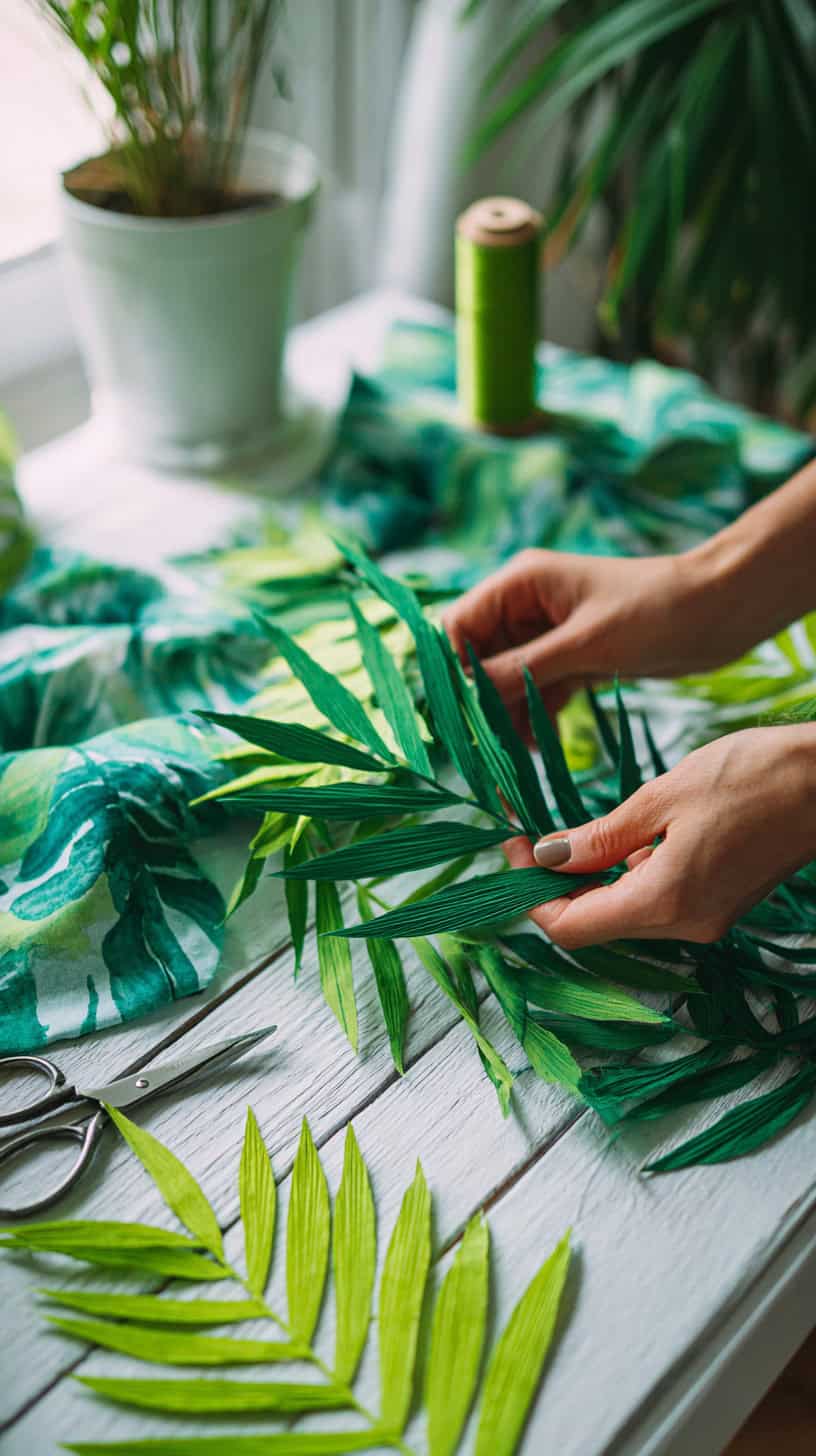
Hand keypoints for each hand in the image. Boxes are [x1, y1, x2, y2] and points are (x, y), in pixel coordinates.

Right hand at [442, 545, 765, 727]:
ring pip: (504, 683)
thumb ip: (520, 669)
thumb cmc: (656, 611)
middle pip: (476, 660)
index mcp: (520, 583)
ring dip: (505, 719)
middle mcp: (526, 606)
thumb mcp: (584, 644)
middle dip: (476, 705)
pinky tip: (538, 748)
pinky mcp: (572, 659)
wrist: (723, 611)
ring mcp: (548, 635)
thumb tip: (465, 699)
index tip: (453, 720)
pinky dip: (534, 719)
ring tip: (508, 761)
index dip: (449, 673)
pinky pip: (536, 693)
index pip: (457, 628)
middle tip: (479, 753)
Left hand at [503, 725, 815, 947]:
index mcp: (664, 901)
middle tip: (531, 836)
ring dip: (591, 881)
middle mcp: (685, 925)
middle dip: (556, 888)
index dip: (531, 894)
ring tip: (572, 832)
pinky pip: (657, 902)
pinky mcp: (721, 905)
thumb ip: (600, 836)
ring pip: (625, 914)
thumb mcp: (662, 797)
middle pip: (595, 926)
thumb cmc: (753, 776)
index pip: (571, 928)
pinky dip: (629, 876)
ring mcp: (707, 920)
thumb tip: (544, 857)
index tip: (511, 849)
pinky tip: (627, 836)